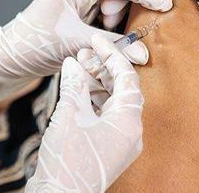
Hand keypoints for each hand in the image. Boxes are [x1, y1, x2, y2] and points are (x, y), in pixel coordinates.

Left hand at [0, 0, 169, 112]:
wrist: (10, 56)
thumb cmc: (36, 45)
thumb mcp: (75, 44)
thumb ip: (112, 46)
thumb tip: (145, 54)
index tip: (164, 4)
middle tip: (111, 17)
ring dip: (117, 6)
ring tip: (103, 29)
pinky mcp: (80, 6)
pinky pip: (105, 0)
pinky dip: (111, 15)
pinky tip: (103, 31)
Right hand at [26, 36, 144, 192]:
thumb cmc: (67, 161)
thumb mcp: (68, 115)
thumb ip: (74, 85)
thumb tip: (74, 63)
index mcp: (128, 121)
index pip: (127, 77)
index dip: (112, 54)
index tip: (96, 38)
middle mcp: (131, 132)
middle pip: (122, 89)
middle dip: (102, 68)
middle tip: (83, 52)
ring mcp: (121, 143)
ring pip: (114, 103)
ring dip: (96, 84)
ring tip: (77, 68)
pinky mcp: (108, 150)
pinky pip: (107, 117)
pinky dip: (93, 101)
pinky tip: (76, 90)